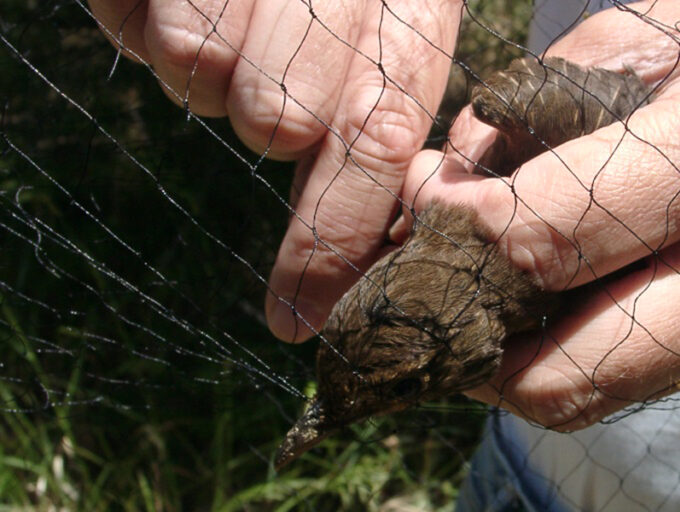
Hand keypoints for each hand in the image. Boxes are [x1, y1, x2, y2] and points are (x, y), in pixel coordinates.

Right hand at [88, 0, 461, 340]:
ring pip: (198, 72)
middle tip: (272, 60)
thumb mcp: (393, 16)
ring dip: (207, 58)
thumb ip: (379, 110)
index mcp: (409, 12)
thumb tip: (356, 254)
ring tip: (235, 5)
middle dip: (268, 116)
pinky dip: (149, 12)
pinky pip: (138, 26)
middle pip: (273, 121)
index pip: (377, 143)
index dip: (332, 239)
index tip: (296, 321)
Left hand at [403, 0, 679, 429]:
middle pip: (568, 373)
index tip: (429, 214)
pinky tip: (568, 292)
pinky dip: (586, 350)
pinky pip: (653, 371)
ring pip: (606, 394)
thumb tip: (459, 180)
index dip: (459, 241)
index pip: (546, 245)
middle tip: (440, 288)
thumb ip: (542, 105)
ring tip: (494, 293)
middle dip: (476, 345)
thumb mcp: (657, 28)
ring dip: (523, 361)